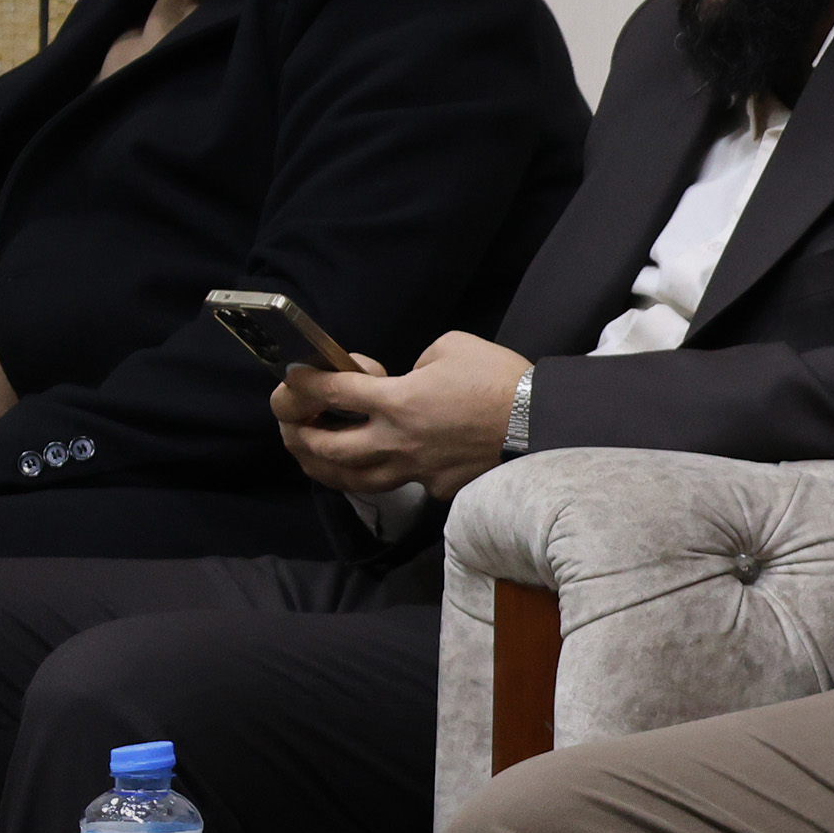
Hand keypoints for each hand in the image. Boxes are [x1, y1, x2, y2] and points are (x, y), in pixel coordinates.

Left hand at [276, 330, 527, 500]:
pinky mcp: (436, 486)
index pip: (334, 392)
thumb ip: (419, 362)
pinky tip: (380, 466)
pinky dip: (382, 473)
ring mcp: (415, 469)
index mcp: (398, 400)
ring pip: (354, 479)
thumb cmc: (500, 380)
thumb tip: (412, 377)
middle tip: (294, 426)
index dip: (305, 383)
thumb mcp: (454, 346)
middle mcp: (397, 440)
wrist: (540, 424)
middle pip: (327, 449)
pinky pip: (400, 482)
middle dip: (301, 436)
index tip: (293, 378)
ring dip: (326, 469)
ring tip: (317, 459)